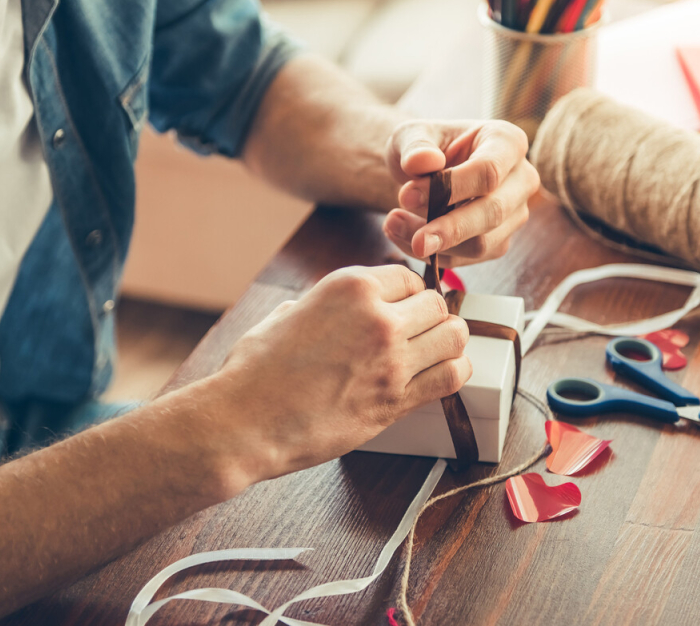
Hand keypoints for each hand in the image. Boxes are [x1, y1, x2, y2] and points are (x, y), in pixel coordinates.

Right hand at [213, 264, 470, 479]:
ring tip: (432, 354)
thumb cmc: (254, 371)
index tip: (403, 311)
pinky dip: (452, 374)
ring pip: (454, 336)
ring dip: (447, 343)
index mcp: (350, 286)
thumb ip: (317, 305)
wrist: (245, 421)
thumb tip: (321, 309)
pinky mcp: (397, 399)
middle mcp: (378, 316)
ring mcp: (391, 358)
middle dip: (430, 318)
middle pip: (437, 304)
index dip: (407, 296)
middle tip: (418, 335)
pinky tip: (436, 377)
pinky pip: (451, 376)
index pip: (408, 277)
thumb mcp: (284, 315)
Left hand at [382, 120, 538, 266]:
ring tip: (392, 224)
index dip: (449, 188)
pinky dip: (433, 255)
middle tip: (397, 225)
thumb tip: (423, 162)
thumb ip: (414, 145)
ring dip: (434, 242)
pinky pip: (468, 260)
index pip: (489, 171)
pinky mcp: (499, 242)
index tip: (406, 195)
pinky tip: (405, 237)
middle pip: (492, 212)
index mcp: (507, 142)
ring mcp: (514, 214)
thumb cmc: (425, 147)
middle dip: (445, 226)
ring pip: (482, 243)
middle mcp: (521, 179)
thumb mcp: (411, 135)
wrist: (426, 171)